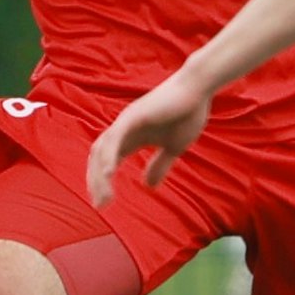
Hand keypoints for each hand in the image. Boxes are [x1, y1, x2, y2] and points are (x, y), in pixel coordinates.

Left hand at [86, 71, 212, 206]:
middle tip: (101, 205)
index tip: (104, 202)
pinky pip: (115, 138)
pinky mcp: (133, 116)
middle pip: (98, 158)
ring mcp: (126, 121)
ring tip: (104, 197)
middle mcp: (123, 129)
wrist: (199, 89)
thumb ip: (159, 165)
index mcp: (131, 137)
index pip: (108, 161)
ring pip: (102, 150)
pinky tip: (108, 174)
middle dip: (96, 182)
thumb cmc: (188, 113)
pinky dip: (108, 156)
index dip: (102, 181)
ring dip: (99, 176)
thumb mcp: (173, 148)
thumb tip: (149, 186)